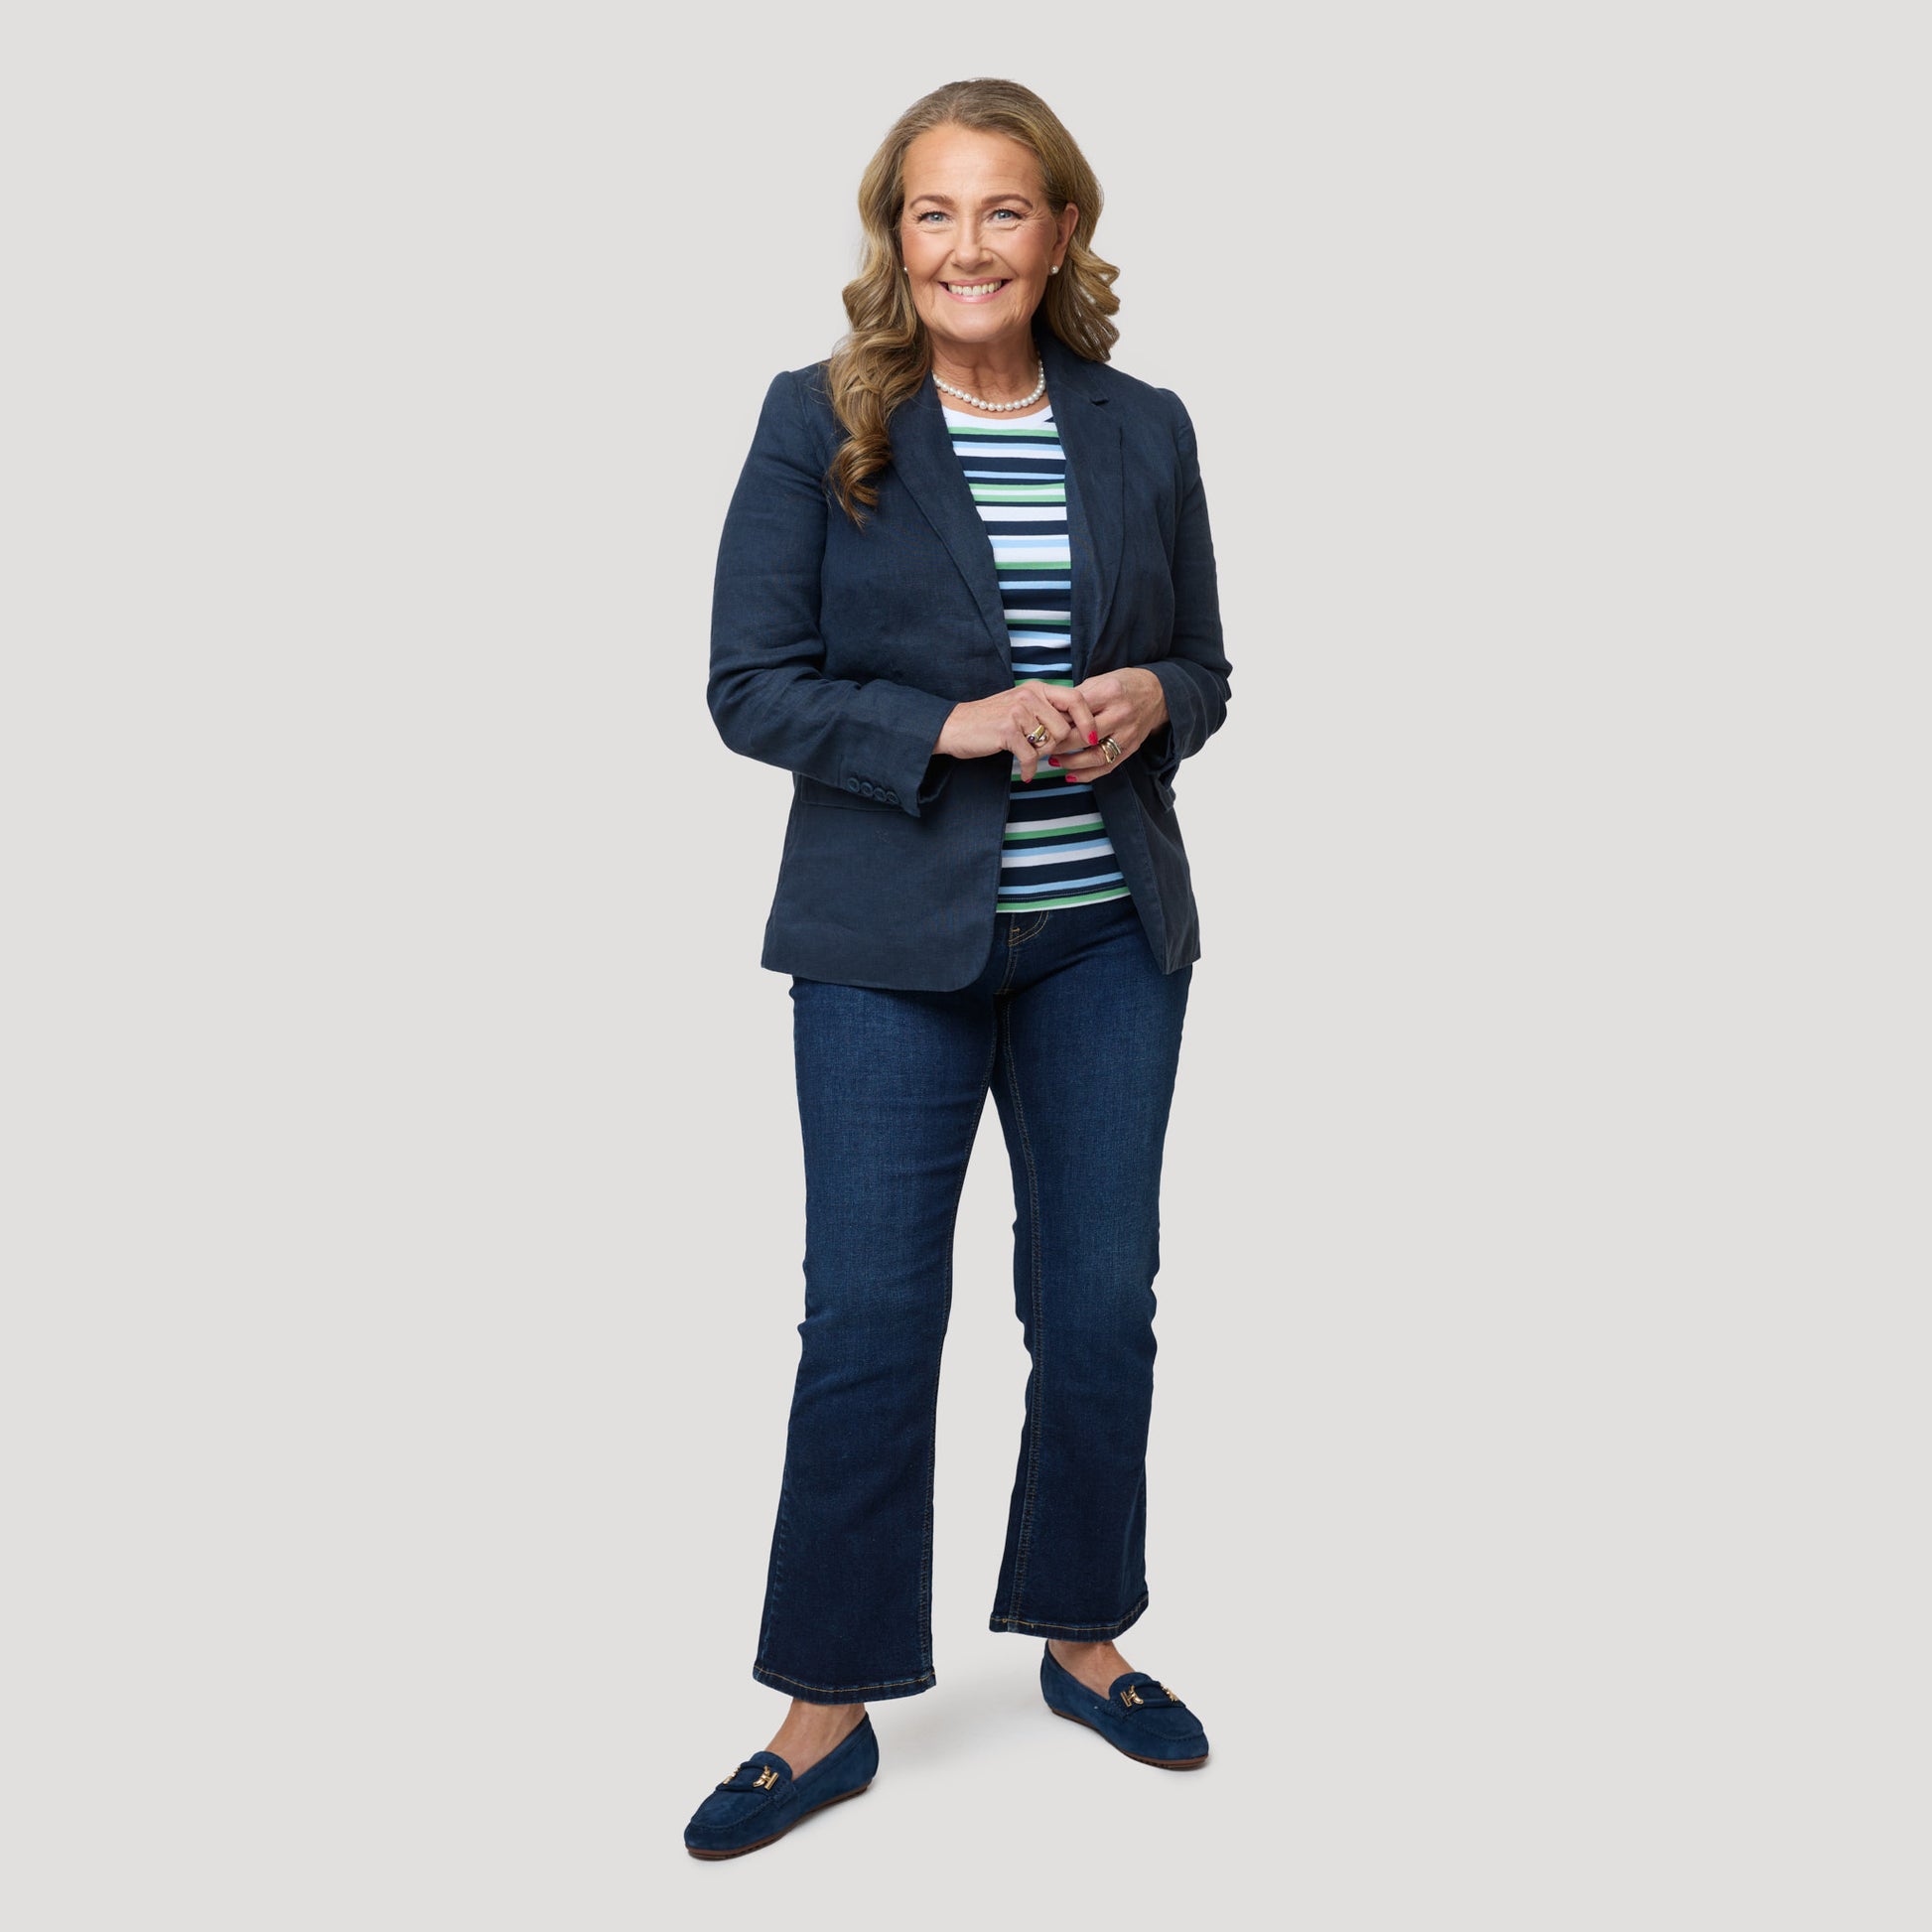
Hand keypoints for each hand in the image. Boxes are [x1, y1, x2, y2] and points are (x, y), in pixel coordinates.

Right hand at [936, 678, 1100, 781]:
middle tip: (1039, 750)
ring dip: (1040, 755)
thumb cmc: (991, 720)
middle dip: (1056, 746)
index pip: (1076, 699)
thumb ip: (1047, 711)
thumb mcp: (1021, 707)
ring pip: (1049, 743)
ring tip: (1025, 754)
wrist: (955, 726)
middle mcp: (1029, 695)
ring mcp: (1017, 711)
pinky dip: (1030, 768)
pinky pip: (1032, 756)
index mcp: (1036, 688)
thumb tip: (1078, 728)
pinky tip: (1025, 772)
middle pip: (1064, 728)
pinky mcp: (1007, 730)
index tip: (1092, 738)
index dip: (1088, 720)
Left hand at [1038, 667, 1167, 781]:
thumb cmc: (1123, 685)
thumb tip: (1052, 713)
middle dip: (1058, 743)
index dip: (1056, 720)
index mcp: (1109, 693)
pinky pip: (1107, 766)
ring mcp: (1127, 734)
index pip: (1076, 711)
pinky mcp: (1131, 748)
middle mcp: (1120, 715)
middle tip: (1041, 745)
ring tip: (1053, 760)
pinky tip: (1070, 775)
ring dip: (1070, 762)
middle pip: (1082, 736)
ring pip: (1094, 756)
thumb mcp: (1100, 680)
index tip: (1041, 725)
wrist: (1158, 693)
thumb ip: (1077, 697)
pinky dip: (1087, 774)